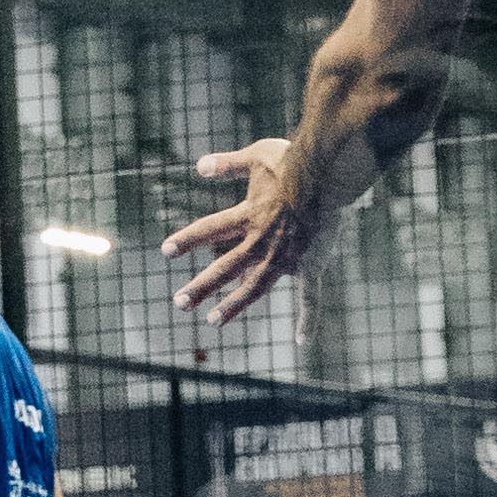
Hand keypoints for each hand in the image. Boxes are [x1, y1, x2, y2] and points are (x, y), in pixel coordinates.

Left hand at [164, 138, 329, 335]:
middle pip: (225, 268)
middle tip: (180, 302)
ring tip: (213, 321)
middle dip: (200, 287)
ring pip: (254, 288)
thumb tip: (199, 167)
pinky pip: (310, 296)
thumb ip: (227, 164)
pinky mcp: (310, 266)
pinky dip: (306, 319)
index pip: (208, 230)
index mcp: (247, 216)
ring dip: (232, 305)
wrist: (330, 174)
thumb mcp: (256, 156)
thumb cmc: (294, 161)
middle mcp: (261, 242)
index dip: (186, 241)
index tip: (166, 251)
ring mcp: (286, 258)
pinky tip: (301, 340)